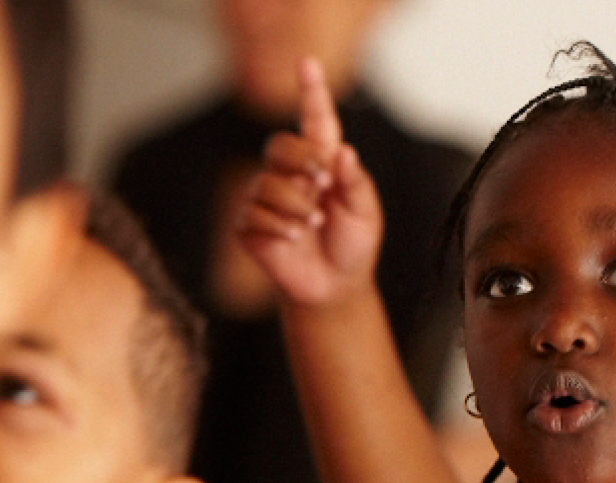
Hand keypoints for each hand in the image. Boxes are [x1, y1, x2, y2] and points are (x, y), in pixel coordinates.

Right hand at [239, 58, 382, 307]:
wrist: (335, 286)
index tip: (307, 63)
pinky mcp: (249, 223)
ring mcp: (265, 197)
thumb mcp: (366, 213)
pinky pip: (255, 214)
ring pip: (267, 184)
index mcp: (323, 163)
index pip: (315, 121)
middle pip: (279, 145)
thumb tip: (344, 152)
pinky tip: (294, 240)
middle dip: (302, 163)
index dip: (311, 92)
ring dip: (297, 206)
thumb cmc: (353, 245)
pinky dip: (281, 228)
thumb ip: (355, 182)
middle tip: (323, 186)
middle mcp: (290, 174)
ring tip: (314, 226)